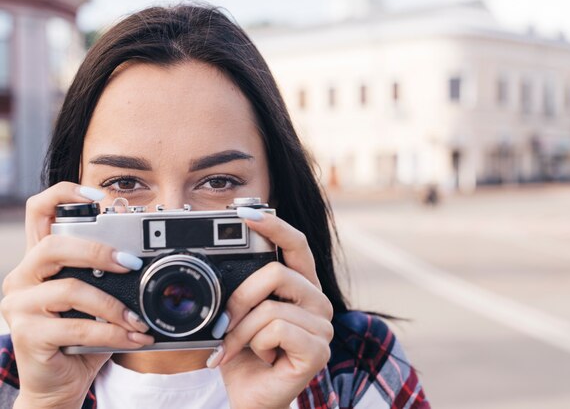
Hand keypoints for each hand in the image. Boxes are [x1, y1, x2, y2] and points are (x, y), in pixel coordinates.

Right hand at [1, 182, 153, 408]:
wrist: (60, 383)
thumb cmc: (82, 337)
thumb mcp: (98, 299)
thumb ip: (109, 276)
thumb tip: (145, 257)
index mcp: (40, 261)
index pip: (39, 211)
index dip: (65, 194)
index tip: (99, 195)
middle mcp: (23, 277)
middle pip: (53, 246)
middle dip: (99, 250)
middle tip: (131, 263)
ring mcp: (19, 306)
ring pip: (70, 289)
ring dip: (114, 305)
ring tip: (139, 319)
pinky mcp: (27, 335)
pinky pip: (76, 327)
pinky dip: (112, 333)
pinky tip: (133, 338)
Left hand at [215, 209, 333, 408]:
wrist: (249, 398)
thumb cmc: (244, 355)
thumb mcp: (237, 314)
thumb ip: (239, 288)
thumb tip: (215, 263)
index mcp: (300, 286)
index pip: (296, 244)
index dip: (274, 225)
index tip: (244, 213)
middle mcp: (317, 301)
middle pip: (277, 273)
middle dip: (239, 298)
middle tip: (222, 322)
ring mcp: (321, 326)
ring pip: (271, 306)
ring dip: (240, 331)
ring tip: (235, 348)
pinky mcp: (318, 350)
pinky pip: (276, 329)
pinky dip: (254, 345)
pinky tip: (259, 359)